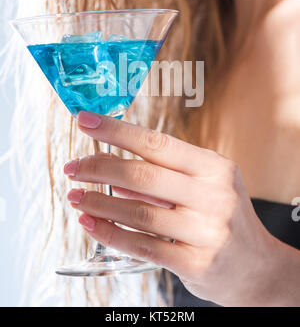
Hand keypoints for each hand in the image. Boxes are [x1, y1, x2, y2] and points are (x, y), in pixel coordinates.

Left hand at [64, 111, 279, 306]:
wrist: (256, 267)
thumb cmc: (223, 216)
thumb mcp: (206, 184)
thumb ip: (165, 173)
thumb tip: (110, 161)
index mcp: (214, 168)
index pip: (157, 142)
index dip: (116, 130)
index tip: (86, 122)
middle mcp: (213, 196)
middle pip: (143, 175)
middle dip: (99, 167)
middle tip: (74, 167)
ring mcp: (206, 232)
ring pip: (138, 212)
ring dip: (98, 201)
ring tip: (75, 195)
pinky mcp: (195, 263)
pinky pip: (142, 246)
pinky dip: (110, 232)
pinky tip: (90, 222)